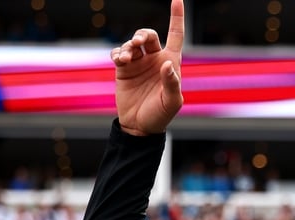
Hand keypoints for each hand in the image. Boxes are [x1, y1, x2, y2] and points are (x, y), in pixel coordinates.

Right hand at [110, 0, 184, 135]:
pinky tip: (120, 60)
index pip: (176, 35)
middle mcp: (155, 60)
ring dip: (128, 46)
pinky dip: (118, 53)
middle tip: (139, 43)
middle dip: (143, 34)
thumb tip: (167, 64)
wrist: (140, 126)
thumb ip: (171, 83)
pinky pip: (118, 53)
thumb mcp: (171, 102)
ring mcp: (138, 63)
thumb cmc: (161, 114)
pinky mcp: (123, 70)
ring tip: (126, 58)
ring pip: (132, 43)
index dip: (177, 17)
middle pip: (149, 36)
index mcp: (171, 63)